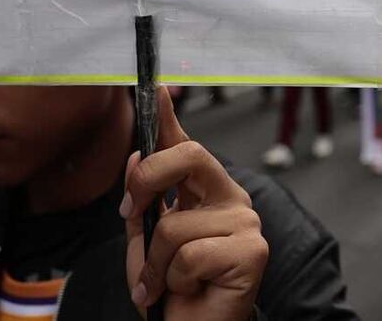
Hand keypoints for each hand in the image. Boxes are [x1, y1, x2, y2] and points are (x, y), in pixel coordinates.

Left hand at [122, 88, 268, 319]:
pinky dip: (172, 280)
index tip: (157, 89)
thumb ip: (143, 201)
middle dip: (148, 179)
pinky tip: (183, 292)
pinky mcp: (252, 253)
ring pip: (174, 224)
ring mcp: (246, 223)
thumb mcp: (145, 241)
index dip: (170, 117)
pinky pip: (188, 255)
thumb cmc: (173, 290)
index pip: (187, 146)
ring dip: (153, 264)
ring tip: (163, 283)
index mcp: (207, 192)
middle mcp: (232, 199)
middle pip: (190, 157)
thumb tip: (137, 155)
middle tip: (130, 210)